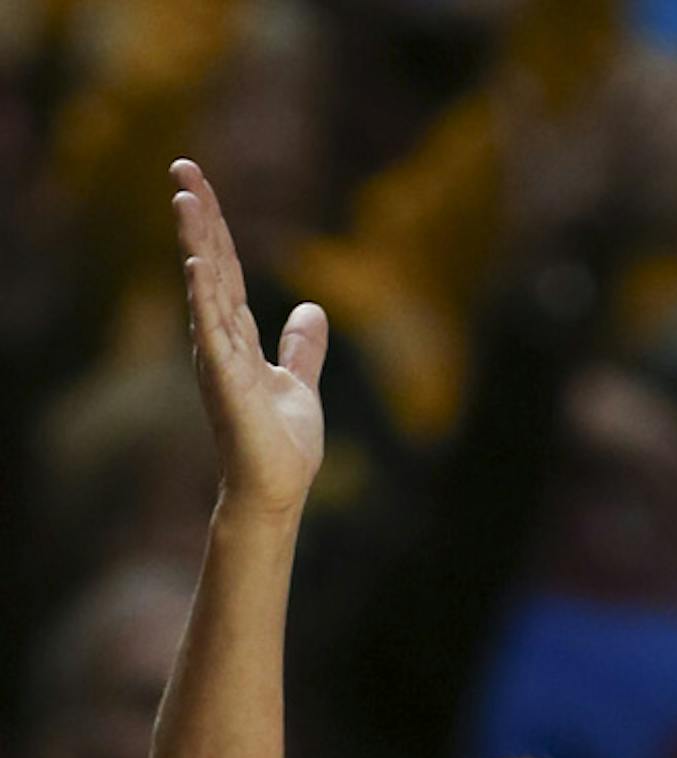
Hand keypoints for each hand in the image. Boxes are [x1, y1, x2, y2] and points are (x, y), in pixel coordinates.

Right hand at [171, 160, 324, 521]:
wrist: (278, 491)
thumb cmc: (282, 447)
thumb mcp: (299, 384)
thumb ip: (301, 347)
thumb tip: (312, 309)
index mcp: (236, 335)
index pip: (224, 266)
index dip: (214, 223)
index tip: (197, 181)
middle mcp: (220, 338)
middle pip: (210, 263)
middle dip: (198, 215)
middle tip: (181, 165)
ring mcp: (219, 357)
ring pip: (206, 287)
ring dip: (195, 241)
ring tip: (184, 197)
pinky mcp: (225, 381)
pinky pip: (211, 330)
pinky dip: (203, 295)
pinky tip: (196, 261)